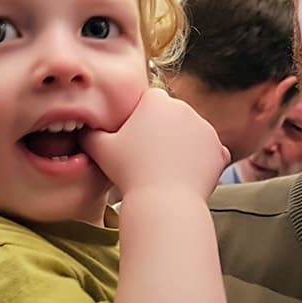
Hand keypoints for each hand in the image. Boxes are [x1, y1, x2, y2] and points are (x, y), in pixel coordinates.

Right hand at [81, 88, 229, 197]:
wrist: (164, 201)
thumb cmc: (129, 172)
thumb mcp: (100, 149)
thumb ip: (90, 133)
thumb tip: (81, 128)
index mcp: (156, 100)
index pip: (150, 101)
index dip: (142, 119)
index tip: (136, 138)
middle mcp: (184, 108)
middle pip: (172, 115)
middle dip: (164, 130)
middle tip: (151, 156)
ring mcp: (206, 128)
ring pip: (191, 133)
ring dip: (183, 145)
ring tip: (167, 168)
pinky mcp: (219, 150)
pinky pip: (209, 152)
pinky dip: (201, 161)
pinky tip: (186, 174)